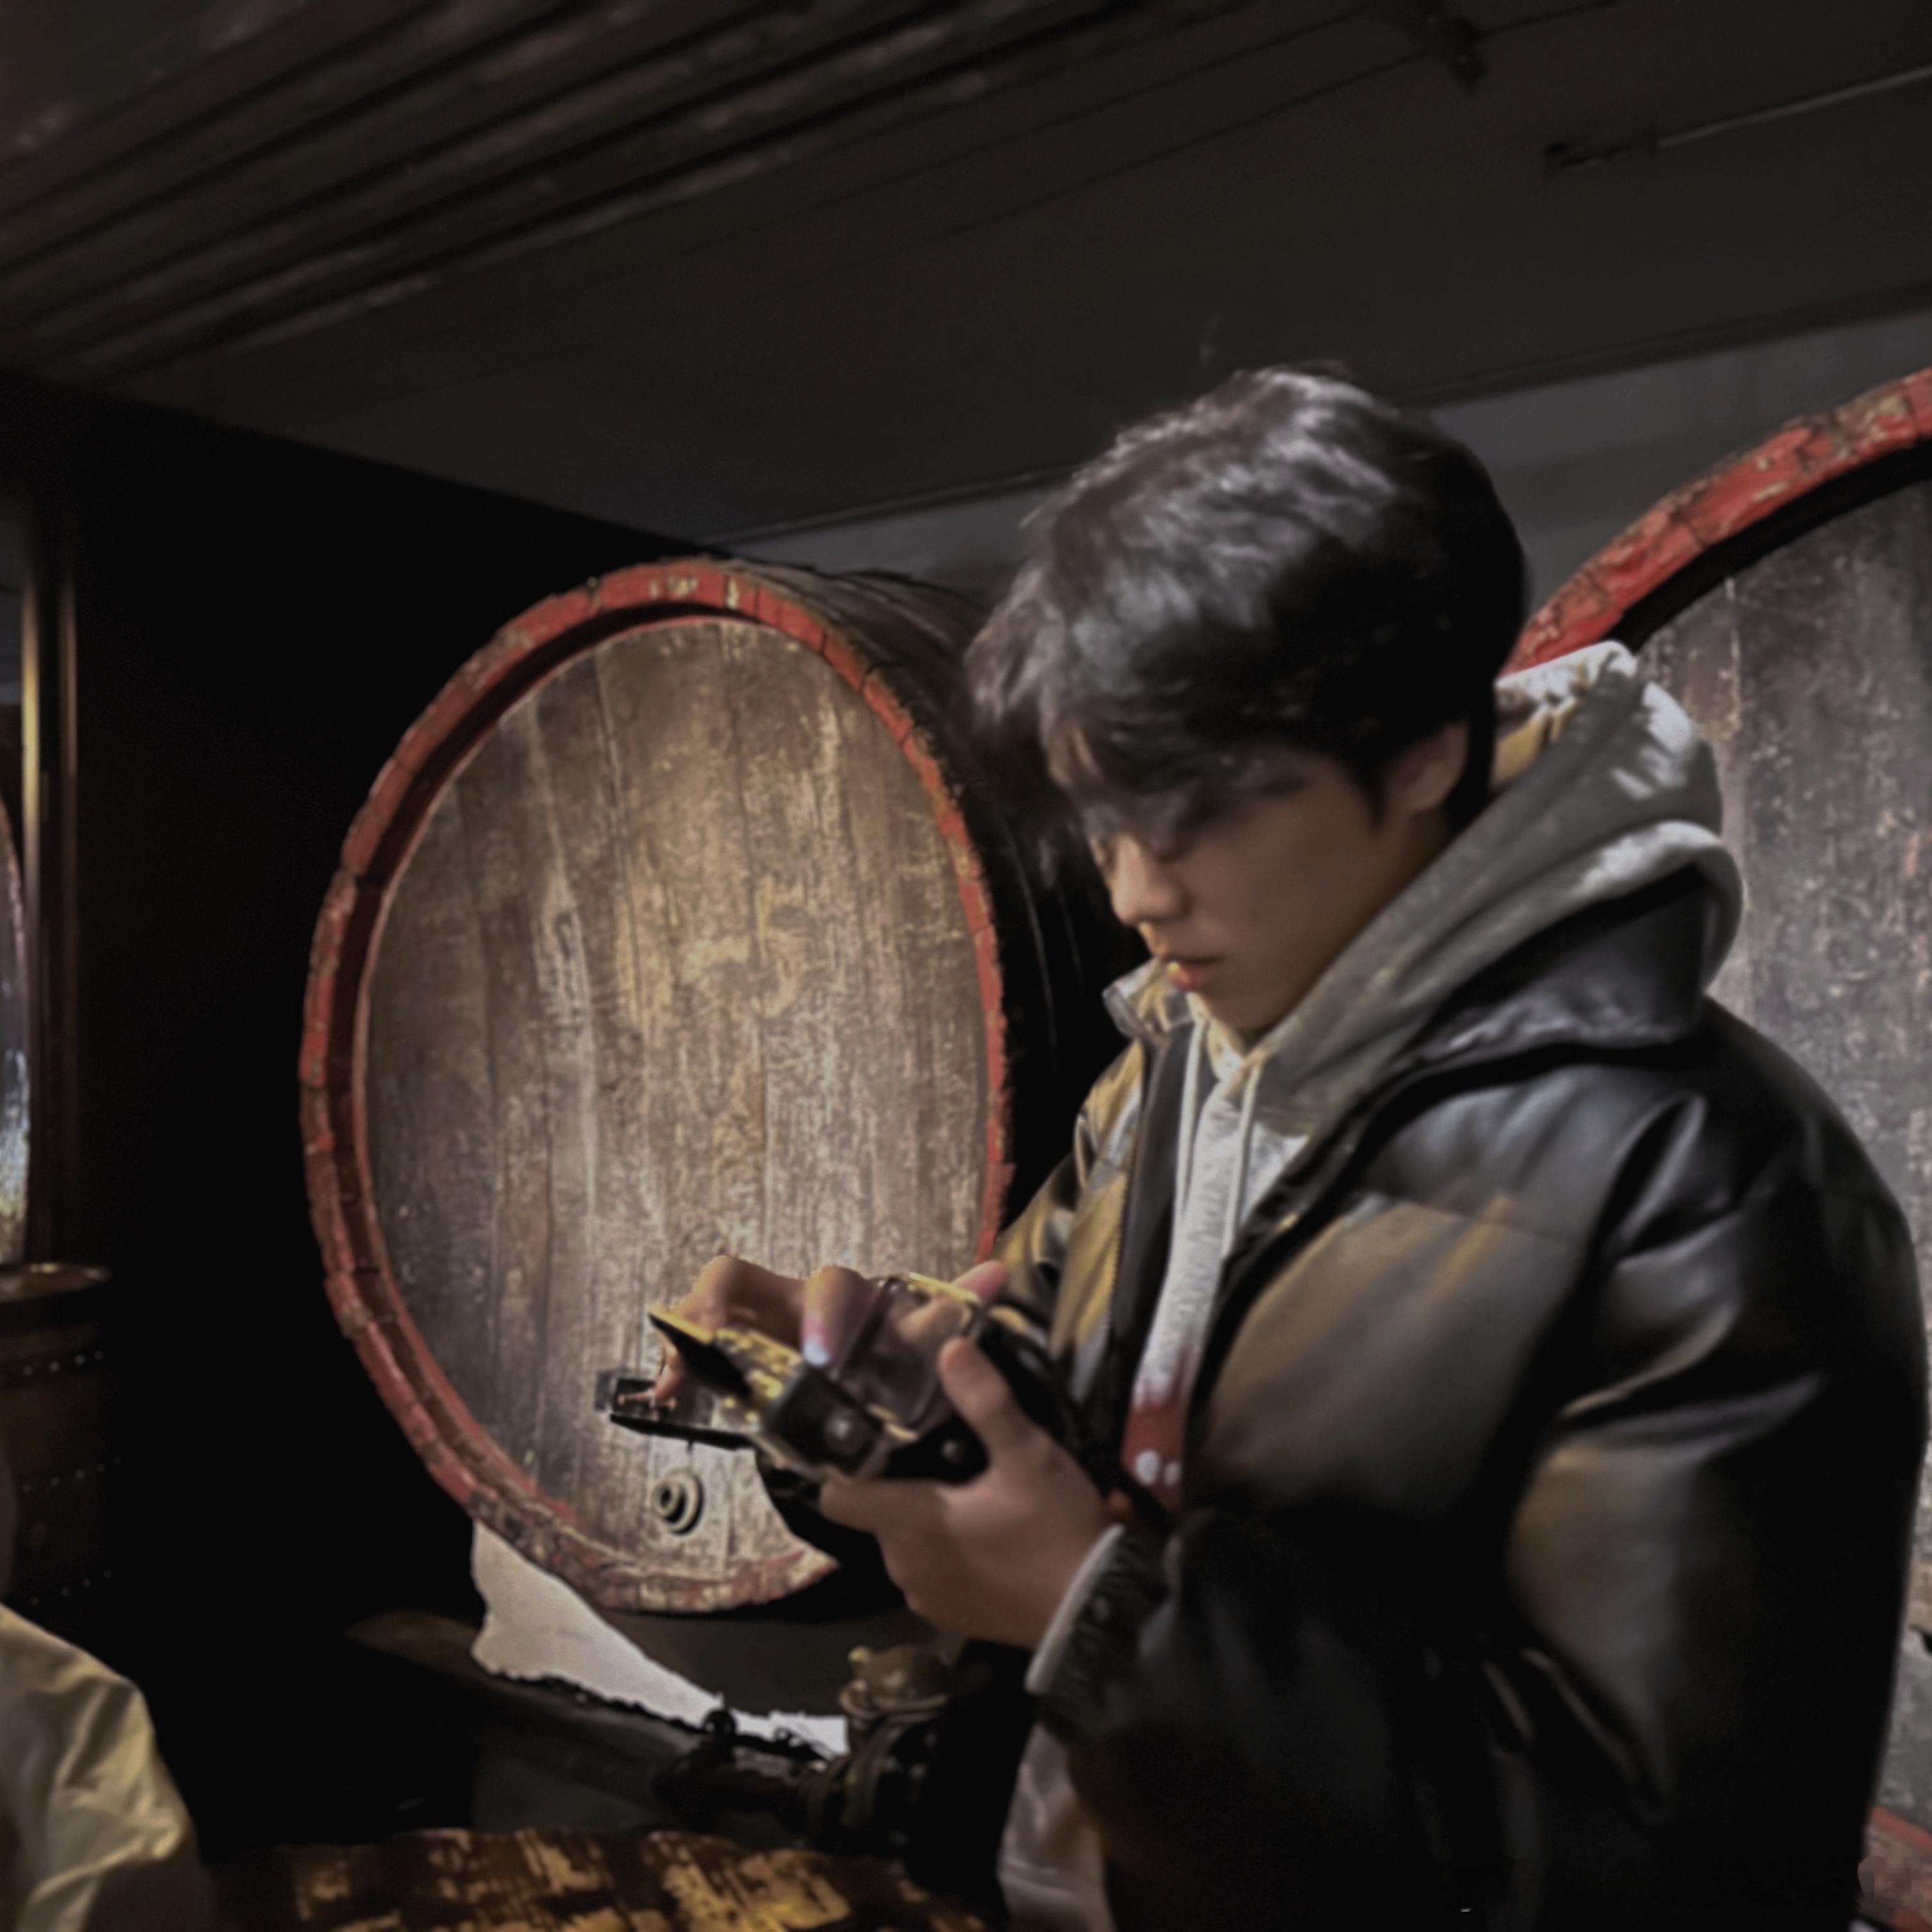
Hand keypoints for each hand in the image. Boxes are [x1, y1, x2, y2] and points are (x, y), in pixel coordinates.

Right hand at [649, 1256, 1009, 1401]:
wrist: (866, 1409)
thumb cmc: (892, 1369)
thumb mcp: (921, 1348)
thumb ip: (952, 1312)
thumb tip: (997, 1273)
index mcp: (840, 1302)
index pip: (827, 1284)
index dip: (822, 1313)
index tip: (820, 1357)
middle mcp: (786, 1306)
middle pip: (739, 1275)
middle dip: (723, 1300)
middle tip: (716, 1338)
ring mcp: (749, 1332)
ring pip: (708, 1307)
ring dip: (688, 1328)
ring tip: (678, 1366)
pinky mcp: (727, 1365)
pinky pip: (693, 1353)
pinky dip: (677, 1366)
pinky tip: (670, 1393)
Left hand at [818, 1318, 1110, 1649]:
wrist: (1097, 1613)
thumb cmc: (1054, 1530)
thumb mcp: (1027, 1454)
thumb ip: (985, 1401)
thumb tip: (950, 1347)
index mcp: (908, 1524)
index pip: (837, 1498)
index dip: (844, 1467)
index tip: (872, 1440)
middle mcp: (903, 1566)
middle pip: (878, 1515)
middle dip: (903, 1487)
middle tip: (944, 1455)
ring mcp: (926, 1600)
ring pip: (907, 1545)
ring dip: (928, 1522)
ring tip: (971, 1494)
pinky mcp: (952, 1621)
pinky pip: (932, 1575)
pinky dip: (948, 1555)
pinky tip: (987, 1538)